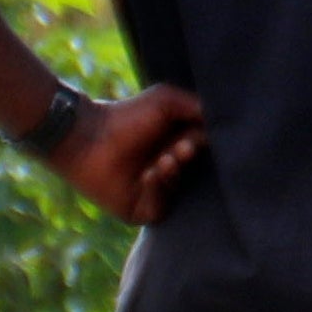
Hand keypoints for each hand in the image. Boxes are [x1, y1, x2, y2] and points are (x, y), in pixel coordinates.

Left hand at [46, 84, 206, 224]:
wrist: (87, 138)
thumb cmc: (126, 115)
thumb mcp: (166, 101)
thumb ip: (197, 107)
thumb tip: (223, 121)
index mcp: (173, 143)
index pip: (202, 149)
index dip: (203, 143)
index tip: (197, 136)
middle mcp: (165, 167)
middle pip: (193, 171)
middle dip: (188, 158)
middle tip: (179, 149)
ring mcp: (152, 190)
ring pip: (178, 190)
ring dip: (173, 174)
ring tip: (162, 160)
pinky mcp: (138, 210)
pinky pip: (160, 208)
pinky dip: (157, 191)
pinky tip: (148, 175)